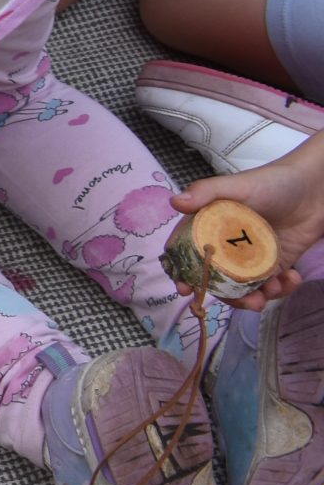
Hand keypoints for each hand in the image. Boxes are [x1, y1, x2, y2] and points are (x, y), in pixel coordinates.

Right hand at [173, 132, 323, 308]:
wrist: (315, 188)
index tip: (186, 289)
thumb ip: (205, 192)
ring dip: (256, 297)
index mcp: (209, 226)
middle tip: (246, 303)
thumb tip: (174, 202)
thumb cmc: (271, 182)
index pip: (188, 252)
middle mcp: (227, 245)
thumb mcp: (236, 185)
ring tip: (273, 291)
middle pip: (216, 279)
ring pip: (243, 288)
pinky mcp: (275, 264)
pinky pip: (271, 286)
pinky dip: (281, 289)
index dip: (182, 272)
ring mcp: (251, 257)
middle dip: (228, 296)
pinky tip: (292, 277)